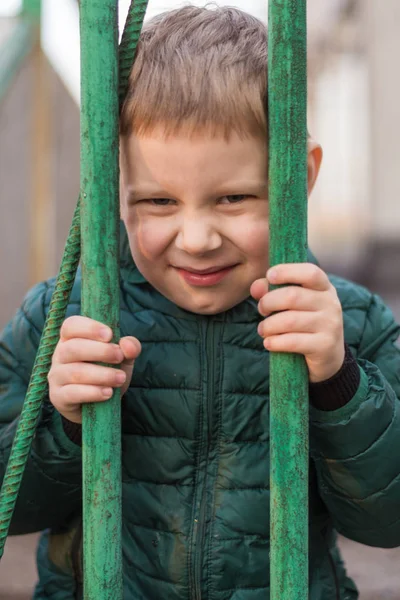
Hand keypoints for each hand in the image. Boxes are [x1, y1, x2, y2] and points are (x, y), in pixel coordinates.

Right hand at [48, 316, 140, 422]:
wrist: (99, 404)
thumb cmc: (107, 372)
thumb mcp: (122, 358)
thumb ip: (129, 348)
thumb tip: (128, 345)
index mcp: (71, 338)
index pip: (71, 326)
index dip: (89, 328)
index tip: (109, 334)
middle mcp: (60, 355)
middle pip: (73, 348)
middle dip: (100, 351)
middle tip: (120, 357)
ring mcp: (56, 376)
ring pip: (74, 372)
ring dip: (101, 375)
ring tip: (120, 378)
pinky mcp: (58, 397)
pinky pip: (72, 393)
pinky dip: (93, 392)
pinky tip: (108, 393)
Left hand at [250, 263, 344, 382]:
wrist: (328, 357)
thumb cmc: (304, 323)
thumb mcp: (292, 304)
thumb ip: (272, 290)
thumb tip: (256, 287)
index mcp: (324, 288)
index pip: (310, 272)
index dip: (287, 271)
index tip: (270, 275)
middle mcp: (330, 304)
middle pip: (292, 296)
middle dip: (268, 302)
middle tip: (262, 310)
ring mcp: (330, 325)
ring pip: (290, 320)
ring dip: (268, 325)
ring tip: (263, 330)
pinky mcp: (324, 346)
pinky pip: (292, 341)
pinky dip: (274, 342)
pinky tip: (269, 343)